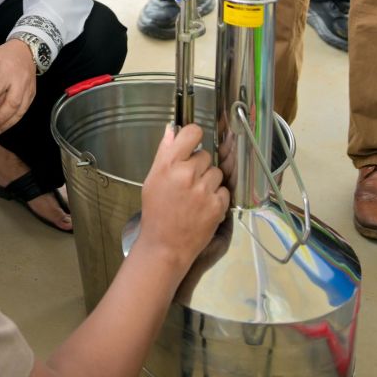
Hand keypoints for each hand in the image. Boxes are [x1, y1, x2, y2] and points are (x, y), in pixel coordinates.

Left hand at [0, 39, 36, 134]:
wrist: (26, 51)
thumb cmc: (4, 56)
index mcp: (6, 70)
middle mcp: (19, 80)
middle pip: (11, 102)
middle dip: (0, 116)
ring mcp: (27, 87)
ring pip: (20, 108)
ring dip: (9, 121)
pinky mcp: (32, 92)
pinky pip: (25, 108)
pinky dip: (16, 119)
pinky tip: (6, 125)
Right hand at [130, 123, 228, 277]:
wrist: (165, 245)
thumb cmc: (156, 212)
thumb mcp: (152, 179)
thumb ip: (164, 153)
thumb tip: (172, 131)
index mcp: (169, 164)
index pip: (192, 133)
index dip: (195, 136)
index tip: (194, 142)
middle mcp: (187, 174)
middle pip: (206, 155)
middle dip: (199, 166)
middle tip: (188, 182)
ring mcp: (204, 190)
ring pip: (217, 173)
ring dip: (210, 182)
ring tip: (196, 196)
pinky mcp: (217, 205)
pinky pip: (224, 191)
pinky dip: (217, 198)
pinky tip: (203, 207)